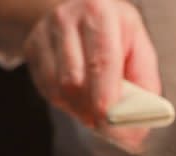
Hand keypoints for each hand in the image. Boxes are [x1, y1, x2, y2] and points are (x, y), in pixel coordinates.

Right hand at [23, 0, 159, 126]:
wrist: (83, 12)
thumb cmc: (117, 34)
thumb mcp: (139, 48)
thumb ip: (143, 81)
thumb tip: (137, 118)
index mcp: (101, 14)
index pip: (101, 61)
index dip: (104, 96)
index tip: (109, 120)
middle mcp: (68, 18)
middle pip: (74, 80)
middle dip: (92, 110)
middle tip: (107, 124)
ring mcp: (45, 32)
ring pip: (58, 89)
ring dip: (79, 109)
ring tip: (95, 108)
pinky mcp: (32, 47)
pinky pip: (46, 89)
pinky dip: (65, 102)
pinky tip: (79, 96)